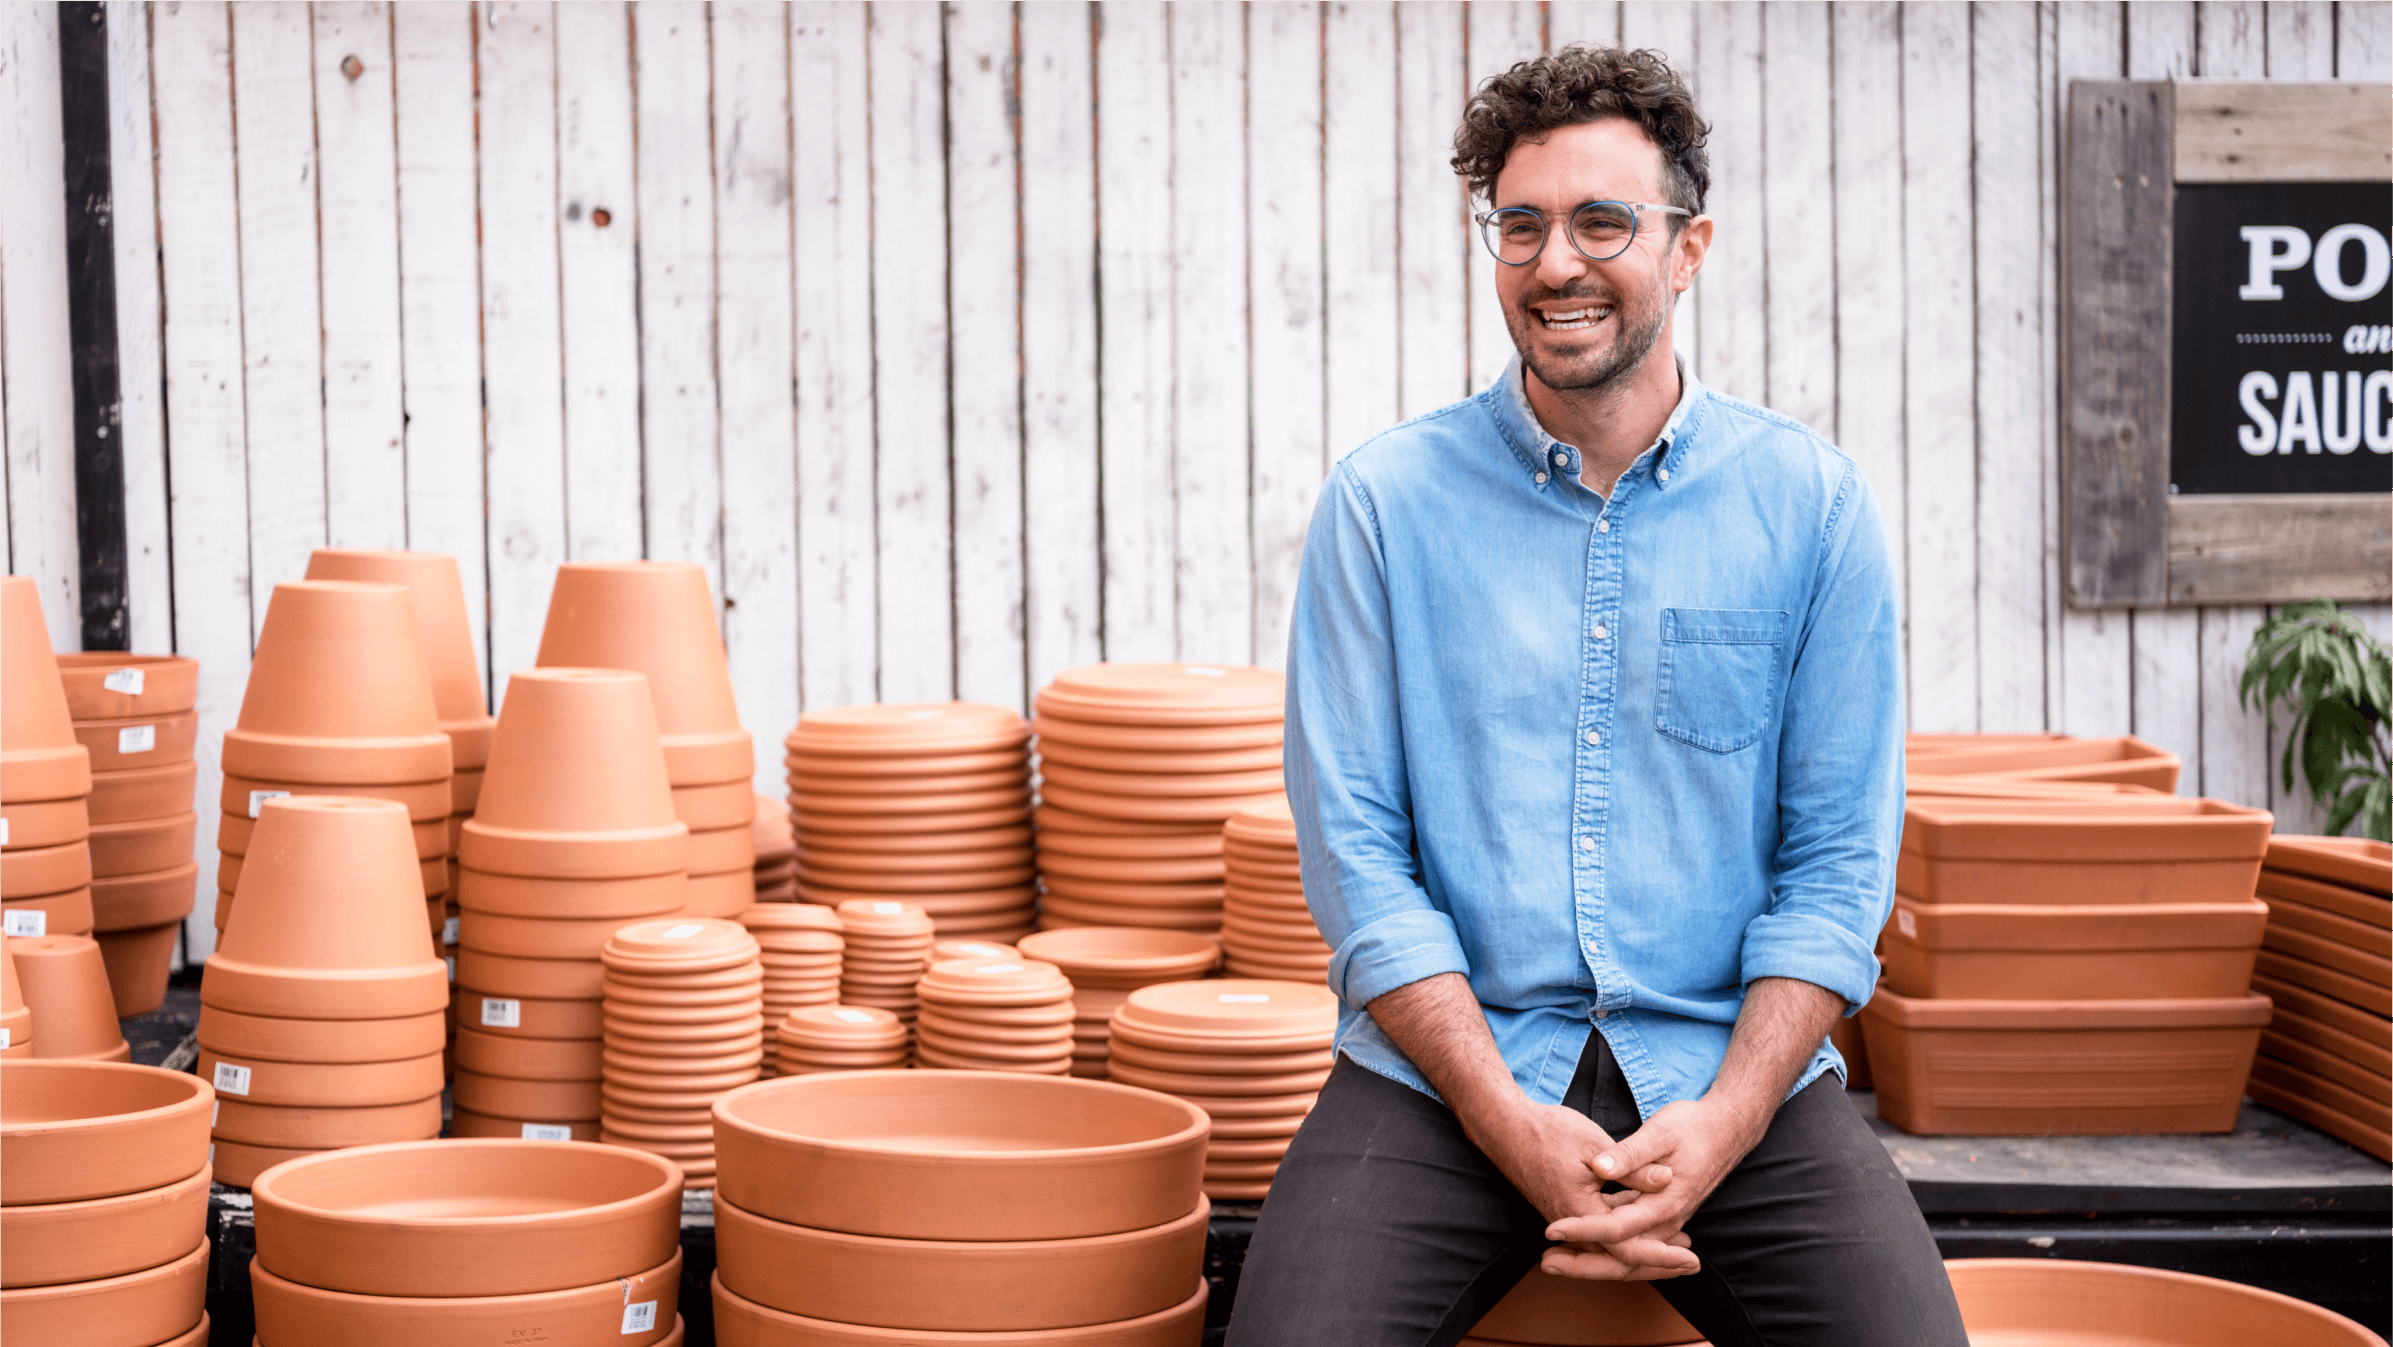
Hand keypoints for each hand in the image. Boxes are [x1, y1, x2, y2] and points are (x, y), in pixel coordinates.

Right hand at [1472, 1099, 1696, 1280]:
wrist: (1505, 1127)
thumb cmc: (1547, 1131)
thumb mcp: (1596, 1145)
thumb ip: (1633, 1168)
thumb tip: (1668, 1179)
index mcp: (1581, 1212)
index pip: (1627, 1250)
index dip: (1662, 1257)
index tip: (1690, 1260)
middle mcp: (1573, 1225)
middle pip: (1620, 1260)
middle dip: (1658, 1265)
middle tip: (1691, 1266)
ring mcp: (1568, 1220)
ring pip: (1610, 1248)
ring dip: (1644, 1250)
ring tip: (1678, 1248)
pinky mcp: (1567, 1210)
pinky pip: (1600, 1233)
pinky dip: (1625, 1233)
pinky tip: (1645, 1224)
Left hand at [1539, 1095, 1766, 1277]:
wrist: (1726, 1129)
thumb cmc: (1693, 1126)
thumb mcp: (1660, 1132)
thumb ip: (1630, 1154)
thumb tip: (1600, 1168)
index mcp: (1664, 1203)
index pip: (1615, 1228)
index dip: (1582, 1230)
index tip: (1551, 1230)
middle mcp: (1665, 1220)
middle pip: (1621, 1257)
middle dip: (1583, 1264)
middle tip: (1545, 1264)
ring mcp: (1664, 1220)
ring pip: (1624, 1252)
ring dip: (1590, 1256)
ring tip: (1553, 1258)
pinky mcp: (1659, 1213)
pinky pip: (1630, 1237)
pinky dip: (1604, 1241)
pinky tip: (1579, 1236)